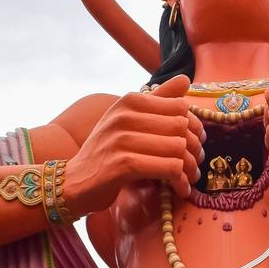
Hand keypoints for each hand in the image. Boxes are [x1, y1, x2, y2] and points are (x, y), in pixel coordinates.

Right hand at [64, 74, 204, 216]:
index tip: (194, 143)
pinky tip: (178, 187)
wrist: (74, 182)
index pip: (180, 107)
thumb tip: (185, 80)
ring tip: (187, 177)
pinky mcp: (123, 165)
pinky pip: (168, 168)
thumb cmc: (107, 151)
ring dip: (188, 167)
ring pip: (177, 148)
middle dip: (193, 148)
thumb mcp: (128, 120)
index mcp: (129, 101)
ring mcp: (122, 139)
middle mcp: (124, 116)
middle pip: (181, 127)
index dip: (193, 126)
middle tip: (194, 163)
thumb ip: (158, 99)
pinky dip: (179, 180)